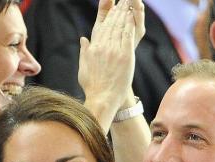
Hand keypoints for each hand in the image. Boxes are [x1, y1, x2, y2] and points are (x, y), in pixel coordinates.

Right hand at [78, 0, 143, 127]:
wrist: (102, 98)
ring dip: (124, 15)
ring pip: (119, 27)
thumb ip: (84, 51)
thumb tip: (83, 39)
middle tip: (123, 2)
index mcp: (93, 48)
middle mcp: (103, 46)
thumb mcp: (84, 67)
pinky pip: (127, 36)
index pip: (102, 27)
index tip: (113, 8)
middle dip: (117, 11)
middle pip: (111, 24)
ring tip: (128, 5)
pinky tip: (132, 17)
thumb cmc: (93, 87)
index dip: (109, 16)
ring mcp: (114, 50)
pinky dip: (129, 24)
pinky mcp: (125, 55)